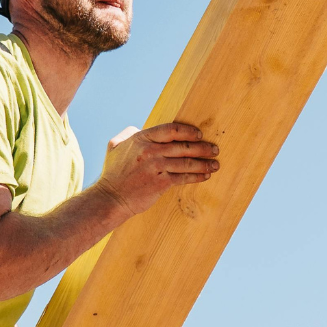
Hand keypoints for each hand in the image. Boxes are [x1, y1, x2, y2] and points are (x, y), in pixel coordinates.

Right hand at [95, 122, 218, 216]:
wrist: (110, 198)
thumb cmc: (113, 173)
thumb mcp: (115, 146)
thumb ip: (128, 133)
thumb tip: (139, 127)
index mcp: (141, 138)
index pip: (171, 130)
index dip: (188, 131)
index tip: (199, 134)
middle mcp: (150, 151)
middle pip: (184, 146)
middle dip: (203, 147)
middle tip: (214, 149)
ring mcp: (156, 167)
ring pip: (187, 162)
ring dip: (204, 163)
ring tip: (215, 164)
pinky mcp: (161, 183)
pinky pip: (184, 177)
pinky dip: (197, 176)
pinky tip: (205, 175)